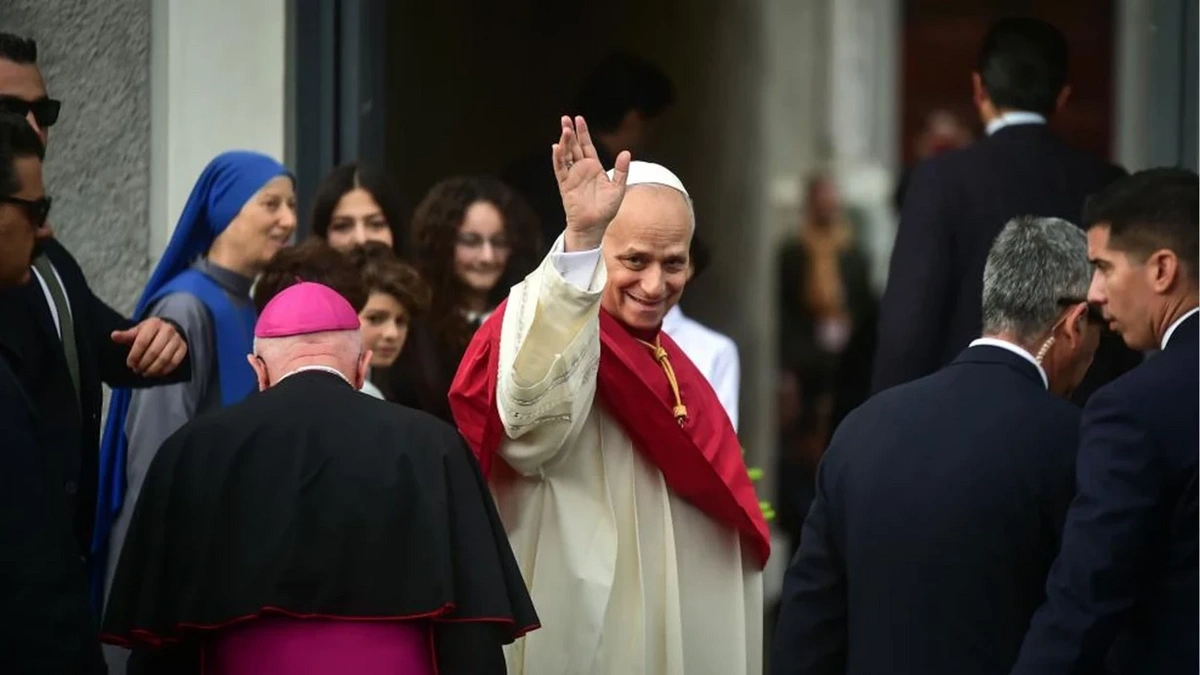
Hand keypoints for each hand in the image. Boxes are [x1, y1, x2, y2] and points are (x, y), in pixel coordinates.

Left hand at [112, 318, 187, 376]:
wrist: (170, 329)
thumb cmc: (150, 332)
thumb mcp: (138, 330)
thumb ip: (126, 335)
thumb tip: (114, 336)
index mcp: (154, 324)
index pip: (142, 342)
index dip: (135, 355)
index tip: (130, 364)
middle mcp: (167, 330)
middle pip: (154, 351)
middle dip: (143, 364)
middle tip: (137, 370)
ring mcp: (177, 339)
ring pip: (164, 358)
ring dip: (153, 369)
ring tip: (145, 373)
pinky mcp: (183, 347)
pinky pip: (174, 362)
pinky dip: (164, 370)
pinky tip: (156, 373)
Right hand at [552, 115, 631, 250]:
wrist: (594, 226)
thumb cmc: (606, 210)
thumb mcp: (618, 188)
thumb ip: (621, 170)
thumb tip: (626, 152)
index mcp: (594, 168)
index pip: (587, 146)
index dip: (583, 133)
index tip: (578, 119)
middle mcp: (581, 169)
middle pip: (574, 147)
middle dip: (570, 132)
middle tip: (565, 118)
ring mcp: (572, 176)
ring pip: (566, 155)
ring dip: (564, 142)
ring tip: (564, 129)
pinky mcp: (565, 185)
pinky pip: (560, 169)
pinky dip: (558, 158)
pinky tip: (556, 147)